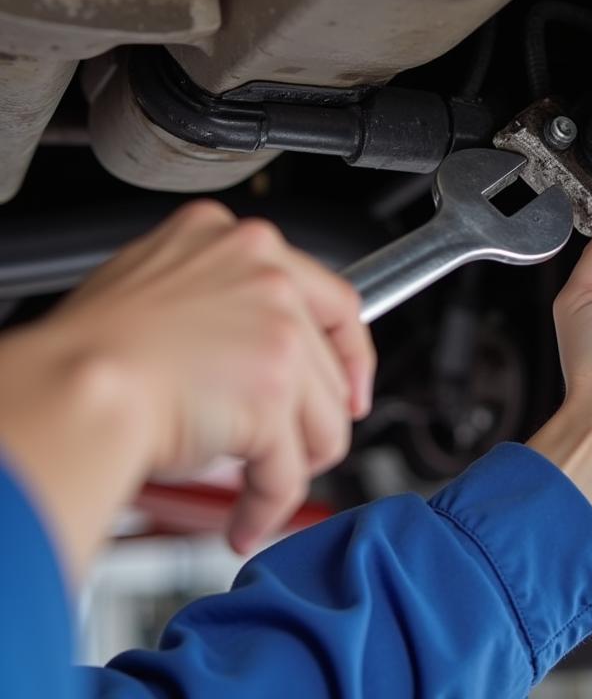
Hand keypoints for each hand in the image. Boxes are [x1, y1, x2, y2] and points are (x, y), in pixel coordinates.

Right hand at [0, 201, 375, 573]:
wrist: (71, 384)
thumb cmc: (93, 344)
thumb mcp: (164, 284)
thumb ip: (220, 300)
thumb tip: (247, 348)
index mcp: (244, 244)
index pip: (333, 300)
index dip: (350, 354)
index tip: (350, 387)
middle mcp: (271, 280)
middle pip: (330, 369)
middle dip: (314, 421)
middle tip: (295, 450)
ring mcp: (277, 334)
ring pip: (323, 421)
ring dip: (293, 466)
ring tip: (260, 489)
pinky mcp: (273, 394)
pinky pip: (289, 470)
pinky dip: (270, 504)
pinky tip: (247, 518)